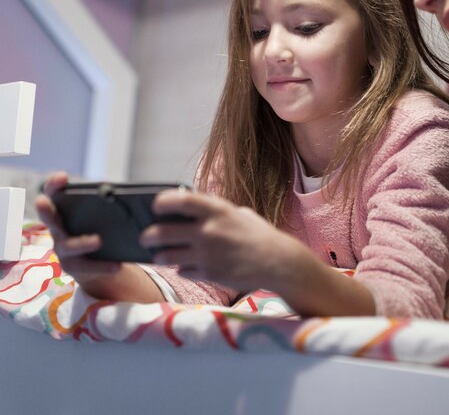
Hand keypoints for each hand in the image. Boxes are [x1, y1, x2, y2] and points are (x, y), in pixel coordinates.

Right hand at [36, 172, 162, 301]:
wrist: (100, 266)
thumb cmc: (104, 232)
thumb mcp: (105, 217)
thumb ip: (114, 206)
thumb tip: (148, 197)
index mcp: (66, 212)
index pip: (54, 195)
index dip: (54, 185)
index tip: (61, 178)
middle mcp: (59, 230)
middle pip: (49, 218)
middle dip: (47, 210)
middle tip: (46, 202)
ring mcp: (64, 249)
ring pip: (68, 245)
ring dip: (82, 242)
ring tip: (98, 241)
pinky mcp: (75, 268)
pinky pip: (87, 267)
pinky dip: (103, 266)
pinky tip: (118, 265)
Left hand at [142, 190, 299, 292]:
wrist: (277, 261)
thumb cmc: (259, 234)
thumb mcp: (239, 214)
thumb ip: (215, 213)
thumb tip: (190, 213)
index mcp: (218, 210)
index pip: (181, 200)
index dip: (163, 201)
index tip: (155, 205)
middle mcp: (208, 231)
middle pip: (163, 232)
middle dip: (149, 236)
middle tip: (145, 237)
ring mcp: (207, 254)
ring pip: (167, 256)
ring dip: (159, 256)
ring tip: (159, 255)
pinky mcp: (209, 274)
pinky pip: (183, 272)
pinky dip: (181, 270)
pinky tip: (184, 267)